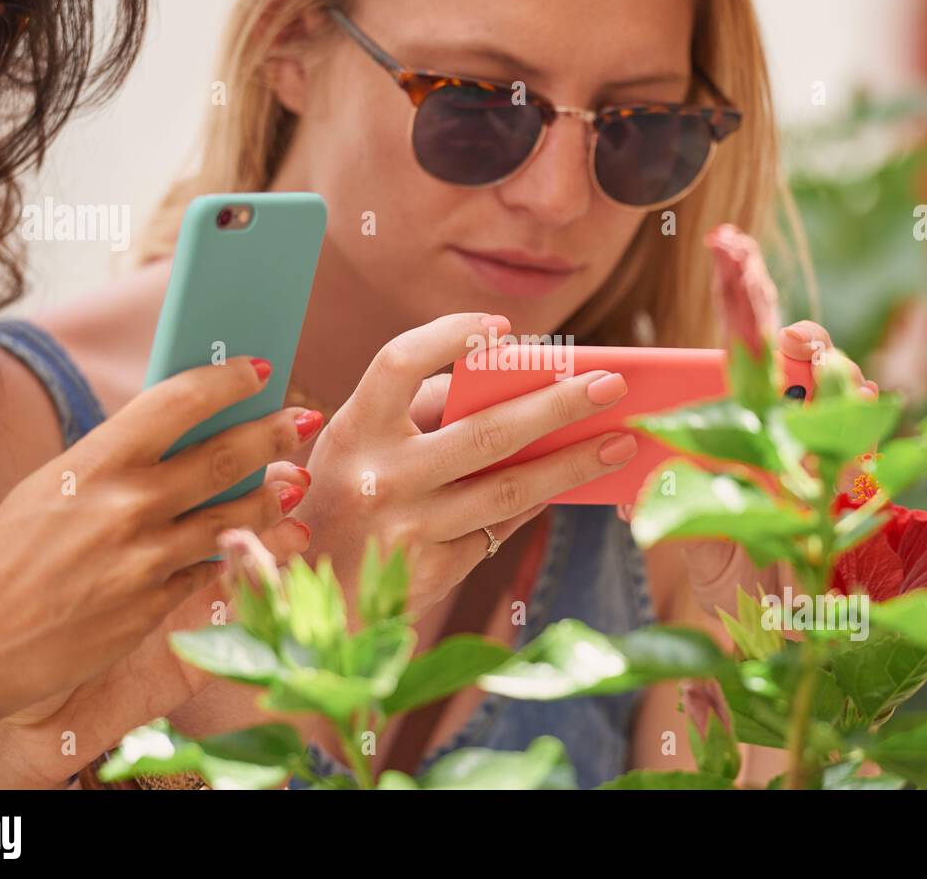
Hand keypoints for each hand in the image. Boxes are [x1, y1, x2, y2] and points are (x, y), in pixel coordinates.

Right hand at [0, 357, 319, 745]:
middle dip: (273, 434)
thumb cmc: (1, 562)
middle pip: (224, 456)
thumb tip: (177, 441)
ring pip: (235, 517)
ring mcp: (146, 559)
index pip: (177, 402)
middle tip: (302, 420)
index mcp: (93, 464)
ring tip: (297, 484)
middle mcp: (126, 506)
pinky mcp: (155, 606)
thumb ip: (112, 467)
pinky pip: (214, 570)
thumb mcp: (49, 492)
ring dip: (274, 498)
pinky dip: (246, 553)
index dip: (226, 380)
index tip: (257, 368)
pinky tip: (274, 542)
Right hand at [297, 312, 636, 617]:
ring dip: (571, 463)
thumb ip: (414, 411)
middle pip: (485, 432)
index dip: (450, 337)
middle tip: (612, 383)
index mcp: (352, 430)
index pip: (399, 364)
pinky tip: (571, 481)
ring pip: (508, 491)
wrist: (307, 596)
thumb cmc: (339, 496)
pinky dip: (536, 501)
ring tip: (619, 440)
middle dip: (558, 404)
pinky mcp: (432, 572)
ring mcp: (409, 530)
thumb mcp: (352, 443)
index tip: (501, 328)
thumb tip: (508, 385)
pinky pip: (499, 528)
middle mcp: (379, 478)